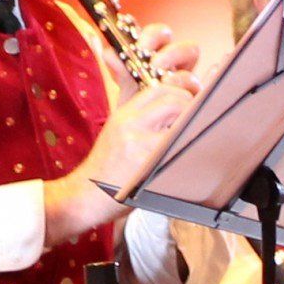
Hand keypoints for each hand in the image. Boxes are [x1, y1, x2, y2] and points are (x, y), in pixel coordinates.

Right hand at [43, 68, 199, 246]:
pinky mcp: (147, 164)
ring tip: (192, 137)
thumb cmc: (105, 167)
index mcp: (124, 114)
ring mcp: (139, 143)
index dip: (181, 89)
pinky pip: (176, 150)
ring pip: (178, 123)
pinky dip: (186, 150)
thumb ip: (140, 115)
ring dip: (191, 128)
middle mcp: (130, 123)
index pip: (159, 88)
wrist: (84, 195)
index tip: (192, 96)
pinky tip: (188, 157)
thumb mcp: (117, 131)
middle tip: (198, 118)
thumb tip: (173, 104)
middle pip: (172, 101)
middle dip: (191, 107)